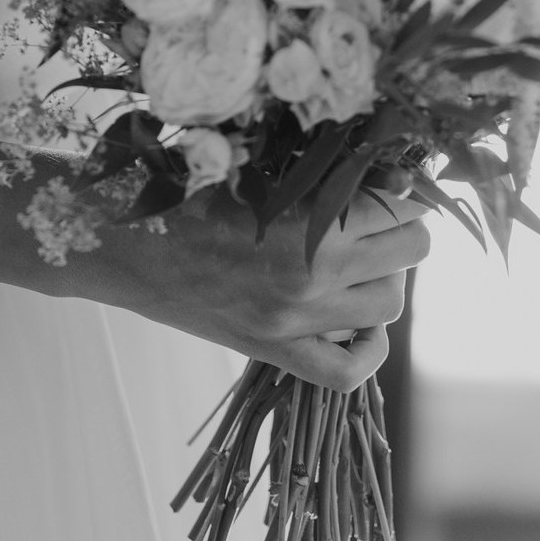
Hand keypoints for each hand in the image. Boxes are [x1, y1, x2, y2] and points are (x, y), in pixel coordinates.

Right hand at [89, 183, 429, 392]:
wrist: (128, 244)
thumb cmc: (190, 191)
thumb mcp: (260, 170)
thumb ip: (318, 175)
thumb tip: (377, 168)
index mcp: (313, 220)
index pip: (400, 203)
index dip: (402, 185)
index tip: (390, 177)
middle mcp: (316, 275)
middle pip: (411, 251)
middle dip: (403, 227)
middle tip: (379, 215)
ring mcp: (299, 321)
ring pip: (390, 304)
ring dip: (387, 277)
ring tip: (364, 258)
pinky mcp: (278, 352)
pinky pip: (349, 372)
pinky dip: (370, 350)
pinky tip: (361, 323)